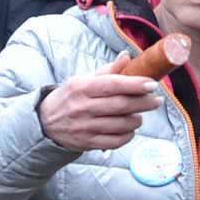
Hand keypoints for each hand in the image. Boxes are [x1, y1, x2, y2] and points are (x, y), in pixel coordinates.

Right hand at [40, 71, 162, 152]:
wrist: (43, 123)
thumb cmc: (68, 98)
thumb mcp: (82, 80)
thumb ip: (107, 71)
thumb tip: (127, 57)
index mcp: (82, 88)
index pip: (114, 85)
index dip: (136, 84)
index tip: (152, 85)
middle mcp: (82, 108)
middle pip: (121, 105)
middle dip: (144, 103)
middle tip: (156, 101)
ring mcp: (84, 127)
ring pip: (121, 125)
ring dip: (137, 120)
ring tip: (139, 115)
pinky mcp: (86, 143)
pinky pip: (115, 141)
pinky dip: (127, 135)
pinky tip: (128, 129)